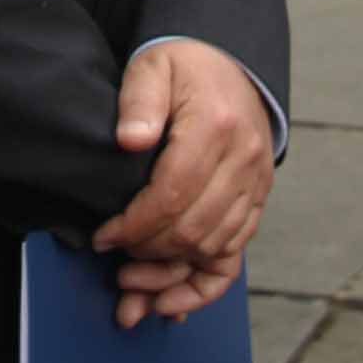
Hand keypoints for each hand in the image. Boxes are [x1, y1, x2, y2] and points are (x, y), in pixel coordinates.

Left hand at [94, 41, 274, 325]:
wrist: (231, 64)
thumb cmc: (183, 66)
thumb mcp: (153, 67)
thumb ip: (138, 100)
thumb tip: (130, 141)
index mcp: (216, 126)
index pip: (173, 193)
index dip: (135, 224)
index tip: (104, 237)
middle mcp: (245, 158)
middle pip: (194, 227)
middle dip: (149, 254)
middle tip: (115, 263)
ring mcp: (257, 181)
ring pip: (216, 247)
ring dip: (172, 275)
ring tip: (133, 286)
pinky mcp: (259, 198)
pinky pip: (237, 252)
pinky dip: (204, 280)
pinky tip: (172, 298)